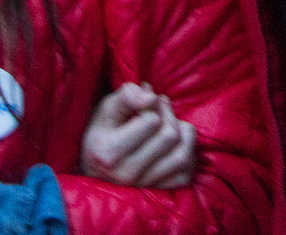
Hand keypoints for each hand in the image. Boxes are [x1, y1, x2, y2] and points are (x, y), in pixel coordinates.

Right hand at [81, 83, 197, 189]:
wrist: (97, 166)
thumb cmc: (103, 131)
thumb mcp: (107, 108)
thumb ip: (127, 96)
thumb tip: (151, 98)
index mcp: (108, 152)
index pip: (152, 121)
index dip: (152, 104)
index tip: (144, 102)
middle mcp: (126, 174)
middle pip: (170, 136)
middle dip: (169, 115)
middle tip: (159, 108)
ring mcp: (144, 185)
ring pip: (182, 156)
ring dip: (182, 133)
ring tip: (170, 124)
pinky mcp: (159, 191)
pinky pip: (186, 173)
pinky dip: (187, 154)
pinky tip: (175, 143)